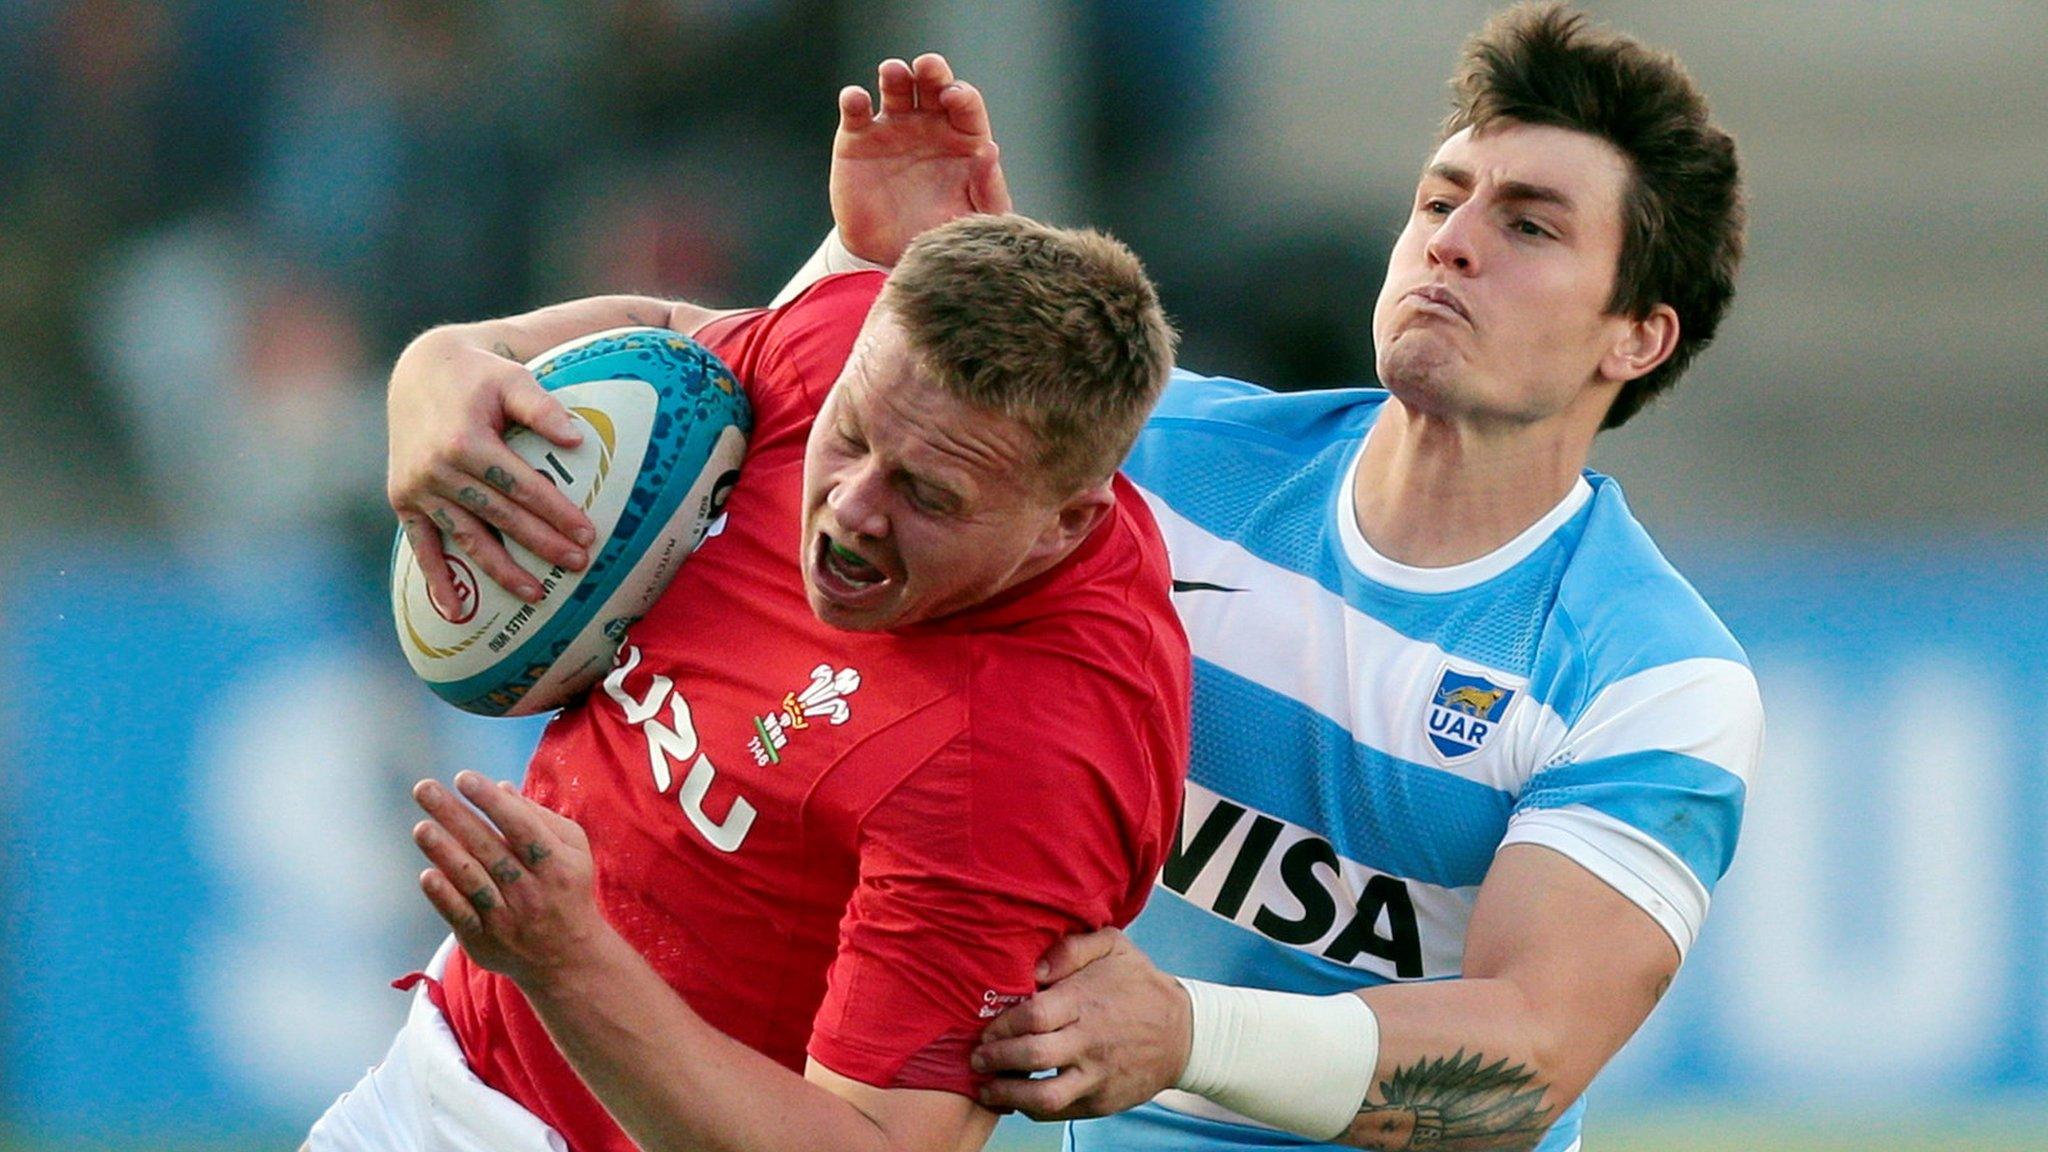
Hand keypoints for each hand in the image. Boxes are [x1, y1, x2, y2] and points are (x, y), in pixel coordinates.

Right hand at [387, 329, 596, 615]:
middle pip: (500, 517)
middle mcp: (438, 469)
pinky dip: (437, 579)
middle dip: (541, 544)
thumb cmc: (478, 376)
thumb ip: (543, 408)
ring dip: (501, 571)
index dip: (556, 512)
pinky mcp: (403, 500)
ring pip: (467, 538)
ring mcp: (417, 489)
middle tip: (578, 565)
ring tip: (536, 595)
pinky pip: (421, 546)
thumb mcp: (512, 380)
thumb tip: (577, 439)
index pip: (522, 487)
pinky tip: (457, 611)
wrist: (420, 370)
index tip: (587, 534)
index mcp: (466, 441)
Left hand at [412, 771, 608, 989]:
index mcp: (556, 863)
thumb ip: (539, 817)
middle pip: (489, 849)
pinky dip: (444, 897)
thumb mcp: (573, 850)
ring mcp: (507, 918)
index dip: (491, 802)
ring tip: (421, 827)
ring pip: (472, 881)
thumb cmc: (567, 888)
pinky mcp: (484, 940)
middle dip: (455, 816)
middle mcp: (532, 890)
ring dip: (445, 853)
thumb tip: (500, 787)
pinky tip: (427, 874)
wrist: (567, 957)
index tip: (463, 778)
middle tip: (424, 789)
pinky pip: (461, 916)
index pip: (521, 827)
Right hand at [831, 53, 1011, 264]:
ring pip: (895, 87)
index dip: (962, 96)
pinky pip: (855, 112)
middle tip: (928, 67)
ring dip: (895, 74)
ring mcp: (892, 128)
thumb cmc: (942, 233)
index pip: (966, 105)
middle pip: (932, 85)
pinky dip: (854, 100)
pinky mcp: (857, 140)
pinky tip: (856, 100)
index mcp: (962, 138)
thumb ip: (989, 190)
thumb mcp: (974, 220)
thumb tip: (989, 150)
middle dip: (932, 71)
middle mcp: (928, 125)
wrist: (893, 256)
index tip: (955, 98)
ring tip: (893, 72)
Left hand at [971, 928, 1191, 1119]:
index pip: (1033, 1016)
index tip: (987, 1028)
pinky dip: (1031, 1108)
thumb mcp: (1114, 947)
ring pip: (1044, 1096)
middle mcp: (1090, 1042)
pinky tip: (1016, 1098)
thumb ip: (1073, 947)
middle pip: (1031, 1056)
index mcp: (1087, 1002)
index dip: (1002, 1024)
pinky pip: (1059, 1112)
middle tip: (977, 1057)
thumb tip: (1037, 968)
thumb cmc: (1139, 985)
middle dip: (995, 1058)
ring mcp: (1096, 1076)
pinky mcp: (1101, 1102)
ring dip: (1007, 1094)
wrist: (1183, 1033)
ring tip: (987, 1087)